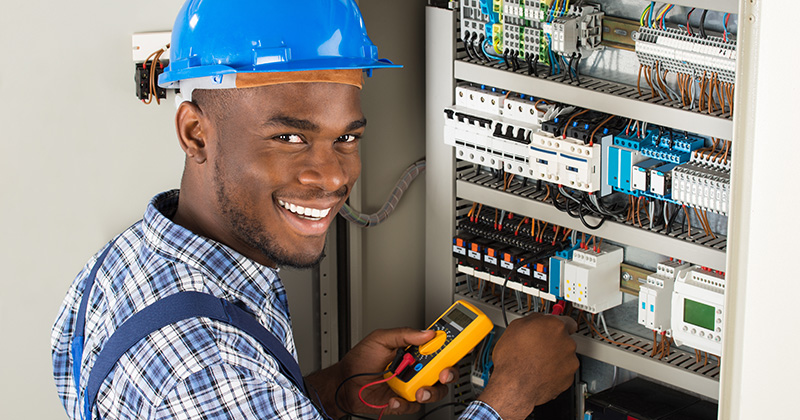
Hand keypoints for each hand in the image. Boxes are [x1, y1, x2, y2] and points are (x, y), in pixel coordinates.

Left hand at [305, 328, 458, 416]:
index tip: (455, 347)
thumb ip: (403, 334)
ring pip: (434, 391)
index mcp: (412, 352)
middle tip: (442, 373)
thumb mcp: (380, 339)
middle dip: (448, 373)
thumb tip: (426, 332)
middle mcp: (415, 369)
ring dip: (430, 392)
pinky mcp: (403, 402)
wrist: (344, 384)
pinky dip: (404, 403)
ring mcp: (410, 386)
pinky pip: (413, 406)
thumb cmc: (359, 361)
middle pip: (443, 372)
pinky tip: (393, 398)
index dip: (450, 348)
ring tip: (418, 391)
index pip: (437, 349)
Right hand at [477, 313, 578, 419]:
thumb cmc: (513, 359)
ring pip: (564, 355)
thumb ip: (532, 320)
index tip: (554, 328)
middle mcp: (566, 341)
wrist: (515, 386)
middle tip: (538, 347)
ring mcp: (569, 360)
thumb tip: (536, 320)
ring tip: (537, 362)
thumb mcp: (515, 328)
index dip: (557, 325)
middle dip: (553, 342)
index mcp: (554, 326)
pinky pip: (563, 371)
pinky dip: (555, 371)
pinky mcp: (568, 377)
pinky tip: (541, 372)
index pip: (566, 320)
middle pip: (564, 338)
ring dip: (555, 357)